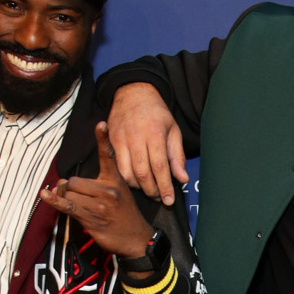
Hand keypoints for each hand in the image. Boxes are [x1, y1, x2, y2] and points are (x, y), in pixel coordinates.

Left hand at [41, 122, 156, 258]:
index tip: (101, 124)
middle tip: (71, 195)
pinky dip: (54, 201)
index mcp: (115, 180)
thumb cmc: (124, 215)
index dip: (103, 139)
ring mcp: (100, 205)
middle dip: (69, 188)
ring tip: (72, 203)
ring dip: (65, 198)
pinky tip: (46, 195)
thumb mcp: (117, 193)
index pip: (108, 156)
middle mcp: (108, 190)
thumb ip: (93, 185)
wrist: (135, 238)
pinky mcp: (91, 218)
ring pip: (70, 193)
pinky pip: (68, 206)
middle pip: (75, 180)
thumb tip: (62, 182)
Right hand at [107, 83, 187, 204]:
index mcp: (155, 134)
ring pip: (127, 173)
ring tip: (148, 189)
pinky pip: (116, 167)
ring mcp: (121, 140)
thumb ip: (177, 156)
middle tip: (159, 197)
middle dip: (152, 190)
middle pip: (142, 173)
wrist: (133, 93)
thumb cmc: (156, 113)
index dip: (165, 186)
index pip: (160, 167)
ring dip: (138, 187)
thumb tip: (182, 179)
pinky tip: (135, 180)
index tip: (169, 200)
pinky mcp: (111, 142)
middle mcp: (136, 137)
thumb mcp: (173, 130)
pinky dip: (126, 178)